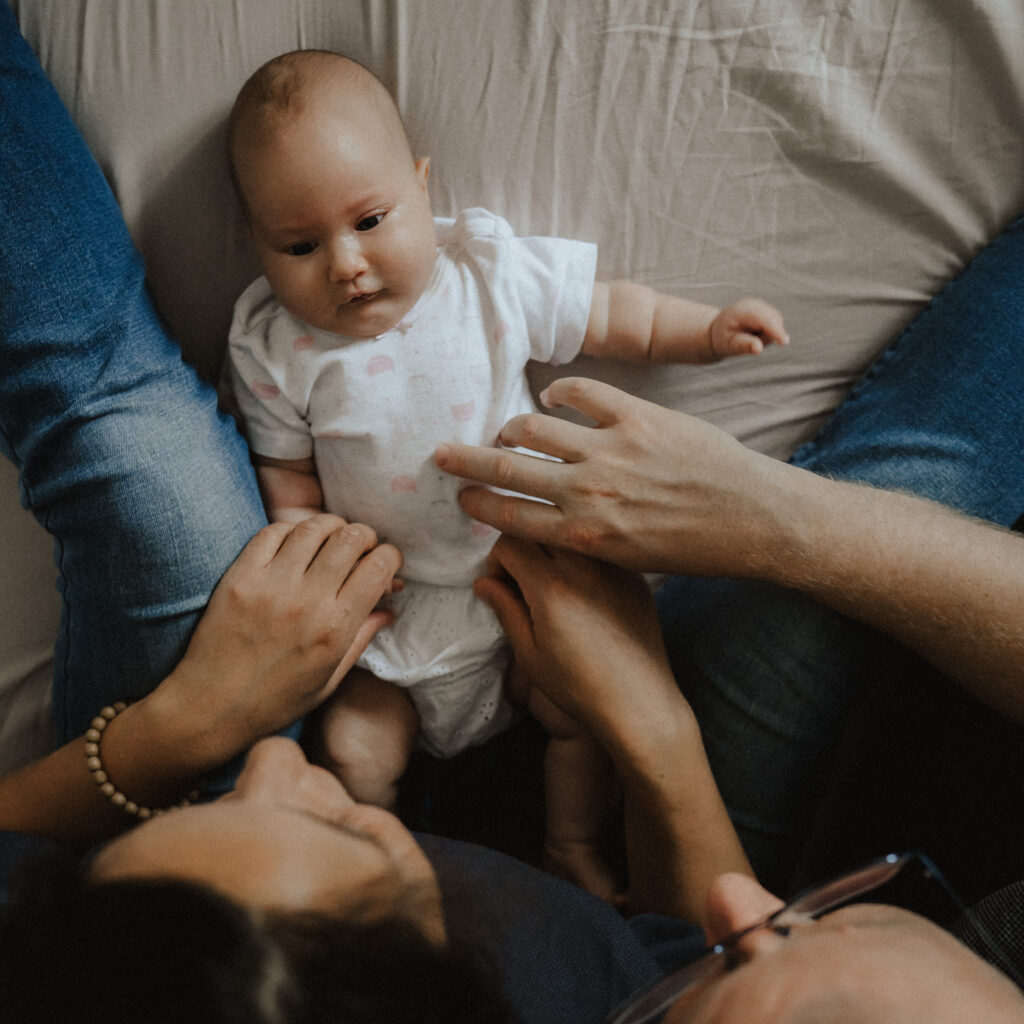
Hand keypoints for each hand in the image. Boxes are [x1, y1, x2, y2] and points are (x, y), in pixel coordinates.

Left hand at [160, 514, 402, 761]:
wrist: (209, 709)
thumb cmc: (274, 701)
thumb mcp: (329, 679)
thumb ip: (362, 638)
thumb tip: (389, 608)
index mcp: (335, 628)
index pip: (378, 567)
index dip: (391, 558)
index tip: (386, 564)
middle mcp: (306, 601)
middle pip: (351, 537)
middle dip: (366, 536)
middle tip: (362, 548)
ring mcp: (270, 585)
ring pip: (313, 527)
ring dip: (330, 527)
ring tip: (331, 539)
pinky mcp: (239, 577)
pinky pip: (272, 532)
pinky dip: (291, 530)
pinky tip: (295, 544)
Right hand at [435, 377, 791, 575]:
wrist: (751, 519)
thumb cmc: (693, 550)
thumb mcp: (627, 563)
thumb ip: (583, 542)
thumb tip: (551, 524)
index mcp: (582, 535)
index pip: (508, 516)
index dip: (477, 502)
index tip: (460, 495)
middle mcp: (587, 491)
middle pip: (505, 468)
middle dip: (465, 462)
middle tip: (442, 454)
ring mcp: (610, 450)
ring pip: (535, 427)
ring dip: (513, 426)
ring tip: (508, 426)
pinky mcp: (637, 417)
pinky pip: (583, 394)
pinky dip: (561, 393)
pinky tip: (555, 397)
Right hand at [477, 535, 682, 740]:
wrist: (640, 704)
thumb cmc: (579, 687)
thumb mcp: (530, 654)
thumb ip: (505, 609)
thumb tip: (484, 582)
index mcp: (552, 586)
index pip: (511, 541)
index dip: (496, 559)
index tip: (501, 583)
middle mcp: (585, 568)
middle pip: (540, 528)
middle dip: (523, 546)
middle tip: (522, 578)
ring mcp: (615, 569)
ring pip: (572, 535)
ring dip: (553, 548)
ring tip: (553, 584)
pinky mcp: (635, 577)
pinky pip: (601, 553)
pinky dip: (583, 561)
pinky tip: (584, 594)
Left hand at [709, 297, 788, 356]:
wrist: (719, 329)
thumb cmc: (723, 339)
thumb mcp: (728, 345)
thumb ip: (743, 346)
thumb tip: (759, 348)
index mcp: (742, 311)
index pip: (763, 319)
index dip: (775, 330)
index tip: (784, 342)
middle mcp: (754, 304)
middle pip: (774, 321)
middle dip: (768, 336)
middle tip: (749, 343)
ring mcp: (762, 306)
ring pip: (777, 324)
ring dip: (767, 335)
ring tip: (747, 336)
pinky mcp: (768, 311)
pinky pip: (776, 325)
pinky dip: (768, 333)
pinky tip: (753, 332)